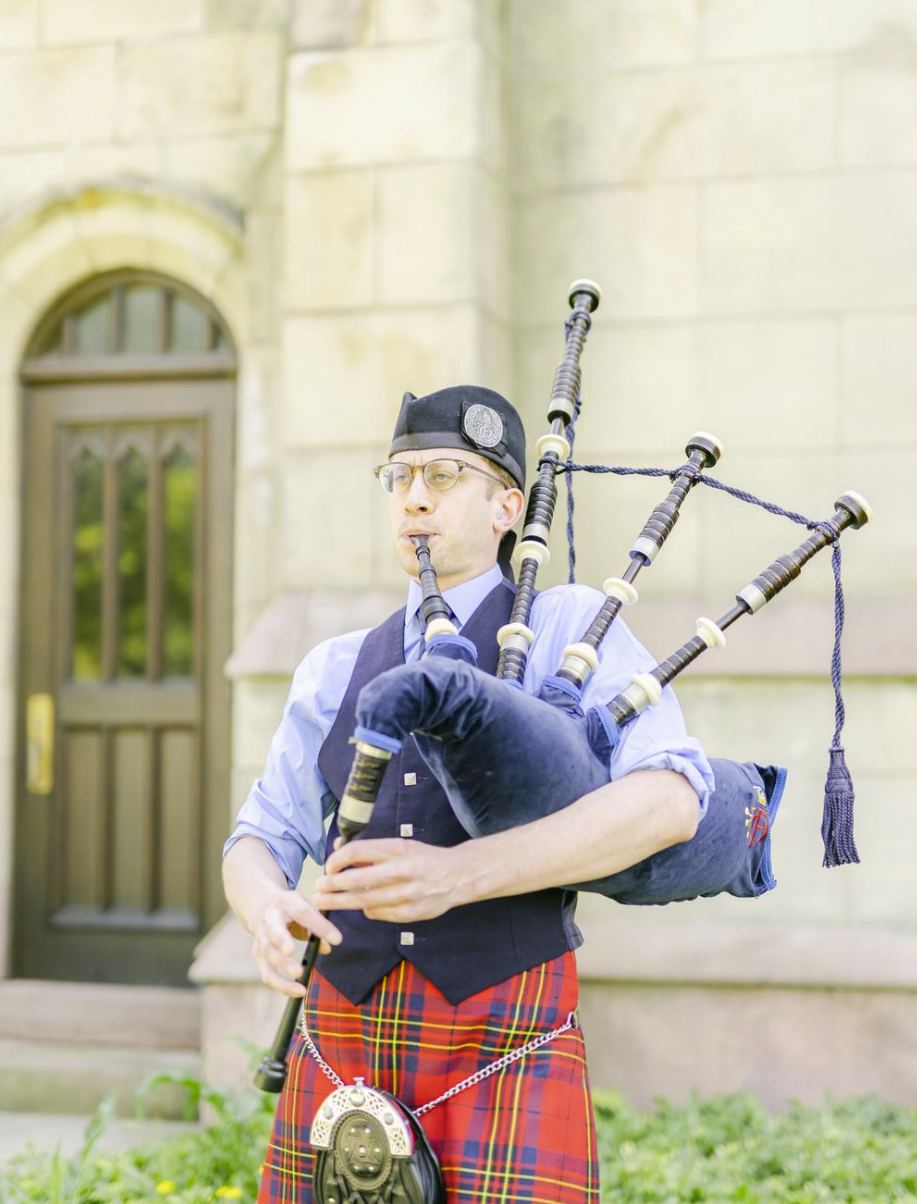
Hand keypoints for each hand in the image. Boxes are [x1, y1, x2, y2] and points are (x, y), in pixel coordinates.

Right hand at [251, 889, 342, 998]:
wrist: (261, 906)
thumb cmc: (289, 908)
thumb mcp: (304, 907)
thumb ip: (318, 925)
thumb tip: (330, 947)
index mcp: (285, 903)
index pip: (303, 912)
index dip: (319, 926)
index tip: (337, 939)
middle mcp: (269, 920)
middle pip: (274, 934)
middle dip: (285, 949)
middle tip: (299, 968)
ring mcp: (260, 937)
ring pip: (268, 957)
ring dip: (283, 974)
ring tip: (300, 987)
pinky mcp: (257, 953)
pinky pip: (267, 973)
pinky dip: (281, 985)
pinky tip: (297, 991)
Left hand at [314, 838, 463, 922]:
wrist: (457, 875)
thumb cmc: (423, 858)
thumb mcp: (399, 846)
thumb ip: (370, 851)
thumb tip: (338, 850)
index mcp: (395, 849)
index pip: (355, 852)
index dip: (335, 861)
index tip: (328, 868)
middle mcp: (399, 870)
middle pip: (353, 880)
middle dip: (330, 886)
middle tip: (317, 890)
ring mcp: (405, 894)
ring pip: (362, 901)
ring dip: (339, 903)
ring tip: (324, 903)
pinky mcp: (409, 914)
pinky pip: (377, 913)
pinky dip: (366, 910)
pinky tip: (362, 906)